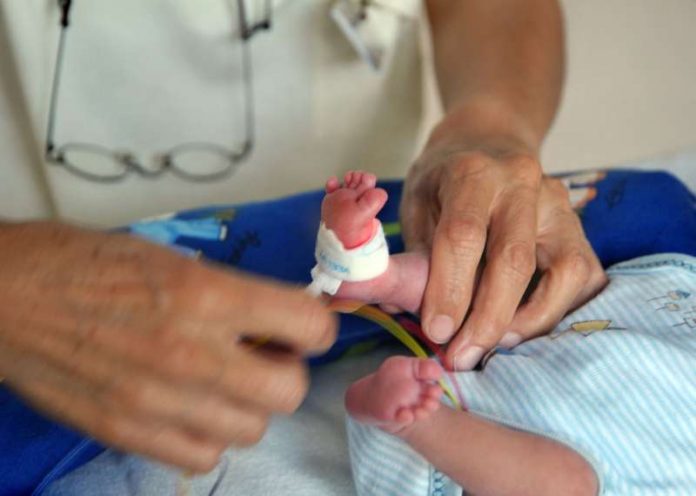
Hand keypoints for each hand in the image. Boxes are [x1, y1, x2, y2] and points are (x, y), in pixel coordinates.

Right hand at [0, 222, 335, 471]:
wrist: (8, 296)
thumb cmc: (86, 262)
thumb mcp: (170, 258)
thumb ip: (228, 293)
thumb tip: (272, 318)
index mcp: (205, 295)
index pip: (307, 325)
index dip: (315, 326)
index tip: (301, 325)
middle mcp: (191, 353)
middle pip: (290, 391)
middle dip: (287, 370)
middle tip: (265, 353)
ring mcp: (159, 402)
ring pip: (251, 429)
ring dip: (249, 405)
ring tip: (224, 380)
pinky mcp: (127, 432)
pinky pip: (203, 456)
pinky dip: (209, 436)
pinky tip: (193, 407)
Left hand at [402, 140, 605, 370]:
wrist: (489, 142)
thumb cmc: (445, 180)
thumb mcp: (416, 204)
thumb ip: (415, 254)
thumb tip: (405, 312)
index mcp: (472, 172)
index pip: (463, 235)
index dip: (449, 289)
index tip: (436, 332)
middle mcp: (523, 183)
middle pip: (514, 260)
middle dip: (486, 319)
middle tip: (461, 356)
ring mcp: (559, 205)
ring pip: (564, 272)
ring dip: (528, 321)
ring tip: (493, 344)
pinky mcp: (579, 227)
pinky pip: (582, 277)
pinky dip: (555, 311)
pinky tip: (521, 327)